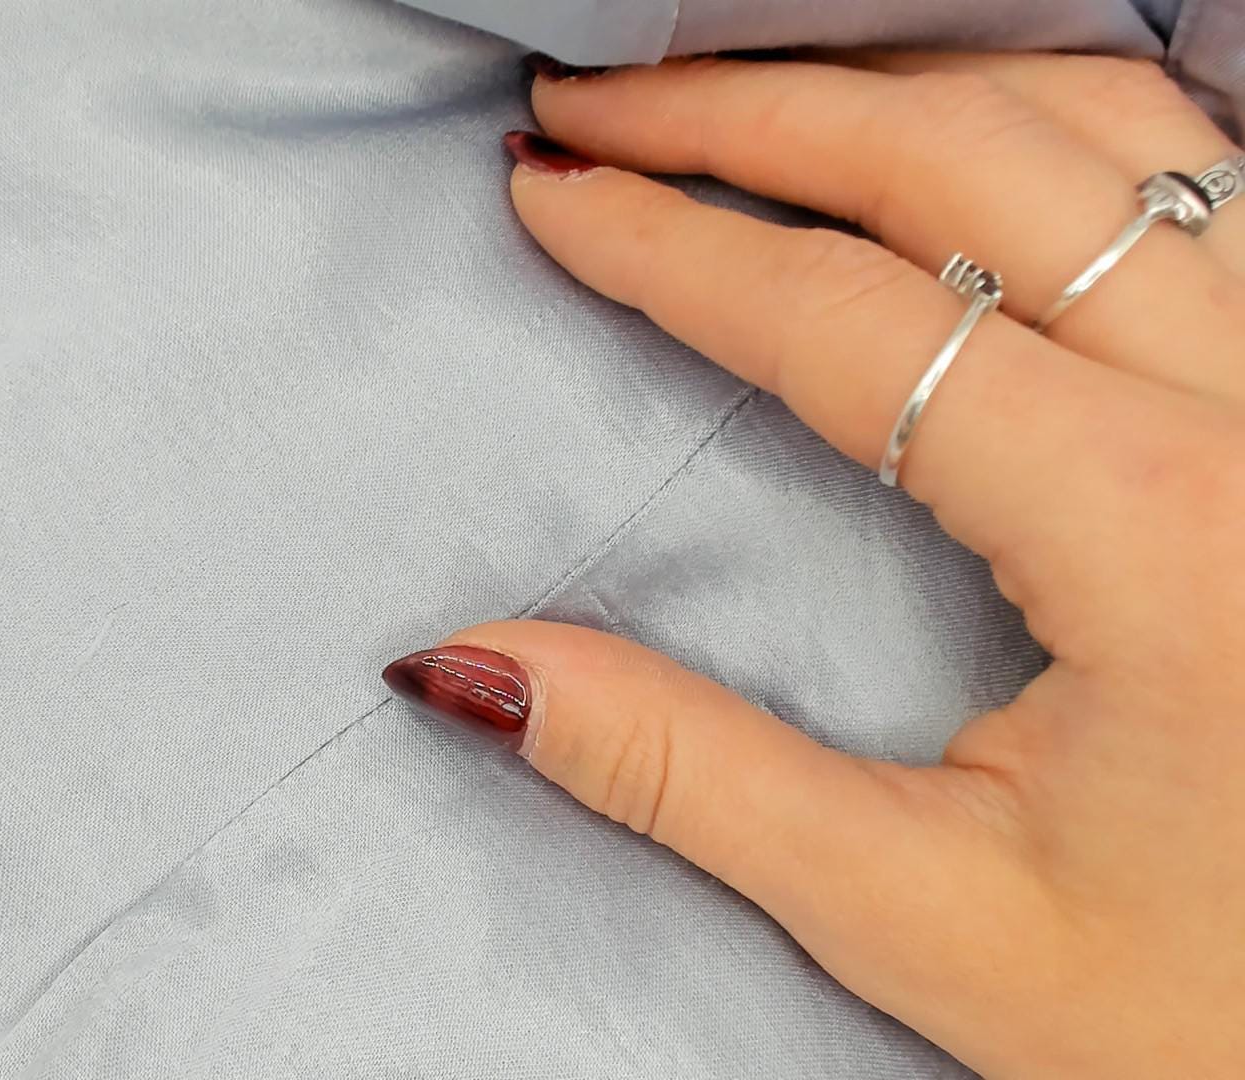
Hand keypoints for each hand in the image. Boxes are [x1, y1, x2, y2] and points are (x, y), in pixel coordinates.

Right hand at [385, 52, 1244, 1077]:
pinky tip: (960, 136)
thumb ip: (686, 775)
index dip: (671, 246)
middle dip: (752, 113)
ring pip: (1107, 127)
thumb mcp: (929, 917)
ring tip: (743, 95)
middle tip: (596, 104)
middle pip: (969, 159)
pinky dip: (1054, 119)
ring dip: (902, 85)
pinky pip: (1200, 177)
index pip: (850, 321)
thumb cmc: (1214, 1017)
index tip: (548, 199)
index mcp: (1152, 530)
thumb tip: (473, 668)